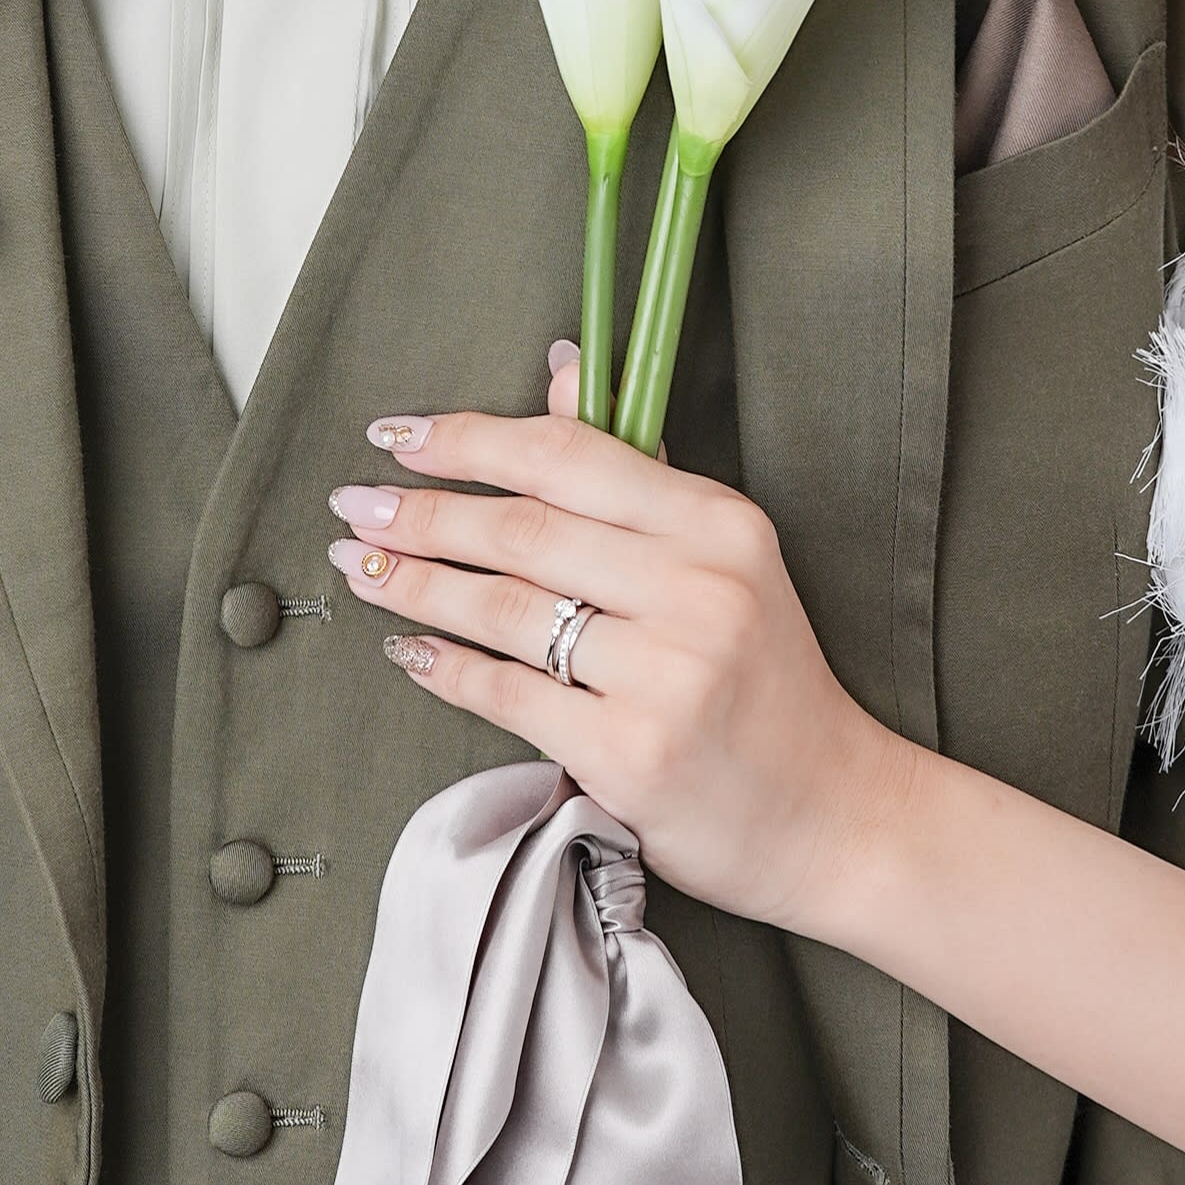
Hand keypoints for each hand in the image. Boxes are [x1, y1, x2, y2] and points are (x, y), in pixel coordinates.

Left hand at [325, 361, 917, 934]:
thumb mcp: (723, 558)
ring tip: (363, 568)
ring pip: (505, 611)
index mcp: (720, 524)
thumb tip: (558, 372)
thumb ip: (634, 472)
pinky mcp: (631, 754)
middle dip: (422, 513)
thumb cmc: (765, 679)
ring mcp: (665, 676)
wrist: (830, 812)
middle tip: (355, 504)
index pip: (570, 456)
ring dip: (417, 585)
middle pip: (523, 530)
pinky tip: (409, 650)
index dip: (471, 439)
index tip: (399, 436)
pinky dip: (447, 670)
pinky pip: (510, 696)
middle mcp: (698, 590)